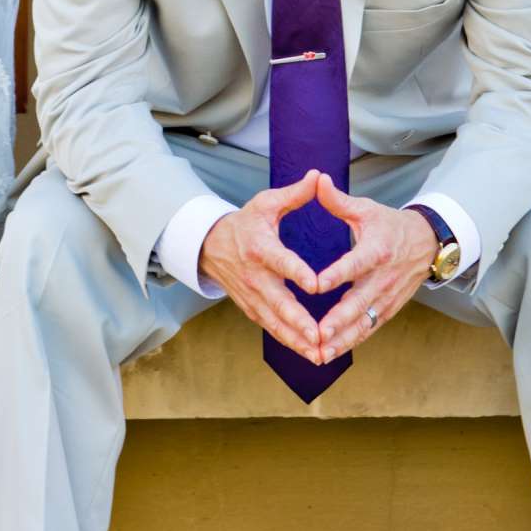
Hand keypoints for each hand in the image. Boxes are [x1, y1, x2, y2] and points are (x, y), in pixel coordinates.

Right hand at [196, 171, 326, 366]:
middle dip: (299, 321)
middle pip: (278, 302)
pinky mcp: (251, 308)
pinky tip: (309, 353)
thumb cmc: (246, 222)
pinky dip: (289, 342)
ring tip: (319, 354)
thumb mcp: (266, 203)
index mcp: (261, 247)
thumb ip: (294, 194)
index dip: (297, 273)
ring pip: (275, 322)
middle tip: (319, 336)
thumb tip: (317, 176)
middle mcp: (255, 276)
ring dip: (296, 339)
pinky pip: (271, 328)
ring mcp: (252, 296)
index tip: (315, 285)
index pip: (281, 262)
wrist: (210, 245)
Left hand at [310, 178, 437, 358]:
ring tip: (320, 353)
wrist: (427, 243)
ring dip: (342, 339)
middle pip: (359, 302)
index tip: (316, 285)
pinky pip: (369, 328)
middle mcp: (383, 277)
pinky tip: (331, 353)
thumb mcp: (367, 209)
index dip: (336, 274)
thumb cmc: (389, 225)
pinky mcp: (389, 309)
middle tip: (317, 334)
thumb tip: (317, 180)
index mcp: (376, 250)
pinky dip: (351, 342)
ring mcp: (388, 297)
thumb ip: (338, 201)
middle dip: (338, 320)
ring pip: (364, 322)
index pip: (354, 264)